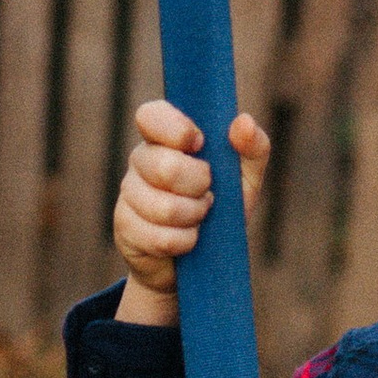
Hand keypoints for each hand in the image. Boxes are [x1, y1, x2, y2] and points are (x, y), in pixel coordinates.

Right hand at [112, 97, 270, 317]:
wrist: (200, 262)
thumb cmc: (221, 210)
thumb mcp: (244, 179)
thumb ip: (252, 147)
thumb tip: (243, 122)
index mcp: (165, 138)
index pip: (151, 115)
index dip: (176, 128)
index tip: (200, 144)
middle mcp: (141, 161)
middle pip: (166, 166)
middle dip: (199, 185)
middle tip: (208, 194)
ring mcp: (128, 195)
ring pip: (165, 207)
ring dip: (195, 217)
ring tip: (200, 217)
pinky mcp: (125, 229)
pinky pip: (162, 238)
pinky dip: (186, 242)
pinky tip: (188, 239)